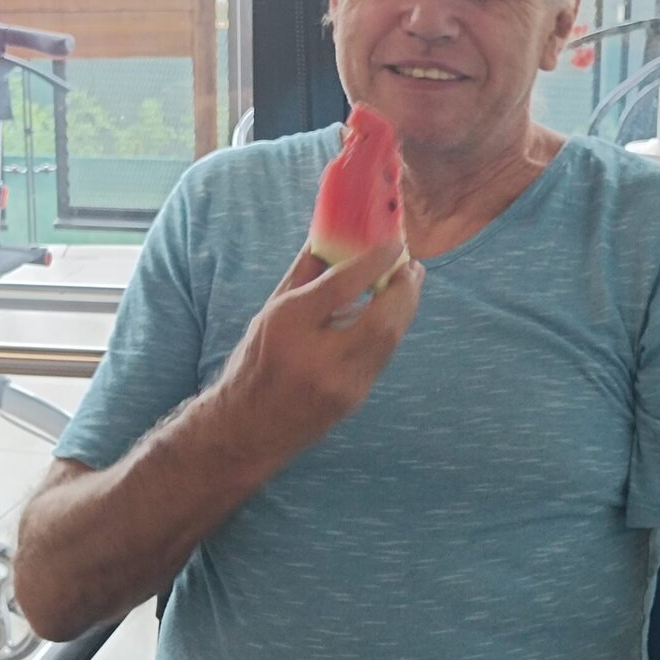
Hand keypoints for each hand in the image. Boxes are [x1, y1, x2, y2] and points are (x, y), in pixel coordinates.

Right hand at [208, 240, 423, 476]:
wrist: (248, 428)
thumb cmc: (255, 362)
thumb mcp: (270, 311)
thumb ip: (305, 272)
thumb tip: (331, 231)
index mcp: (288, 326)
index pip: (342, 286)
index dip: (375, 261)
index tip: (395, 243)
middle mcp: (317, 357)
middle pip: (381, 319)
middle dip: (405, 289)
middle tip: (411, 265)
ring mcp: (340, 384)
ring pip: (389, 340)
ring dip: (404, 308)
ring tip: (408, 283)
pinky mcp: (355, 399)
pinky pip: (382, 356)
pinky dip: (391, 330)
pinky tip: (390, 313)